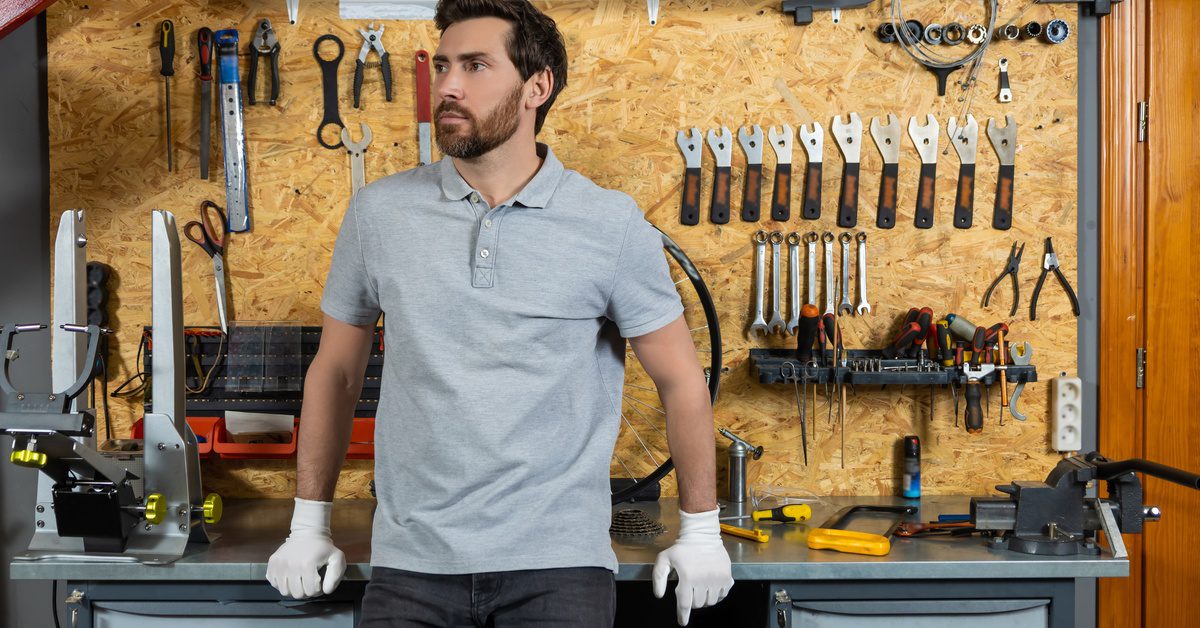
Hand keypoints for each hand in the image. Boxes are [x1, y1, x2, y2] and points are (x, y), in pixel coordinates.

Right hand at [266, 497, 346, 597]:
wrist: (307, 533)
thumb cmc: (323, 547)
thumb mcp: (337, 558)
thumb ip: (335, 576)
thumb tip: (326, 590)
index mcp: (307, 565)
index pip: (312, 592)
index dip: (318, 589)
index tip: (319, 581)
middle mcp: (291, 566)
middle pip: (297, 594)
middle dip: (306, 590)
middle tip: (309, 581)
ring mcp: (280, 565)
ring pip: (285, 592)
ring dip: (294, 589)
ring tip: (300, 580)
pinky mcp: (272, 563)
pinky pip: (274, 584)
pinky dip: (282, 583)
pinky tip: (290, 576)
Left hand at [652, 507, 733, 624]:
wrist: (702, 534)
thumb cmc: (682, 547)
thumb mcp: (664, 559)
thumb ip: (658, 577)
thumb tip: (659, 595)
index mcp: (687, 577)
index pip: (685, 604)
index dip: (683, 615)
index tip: (682, 622)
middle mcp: (703, 580)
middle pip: (698, 604)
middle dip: (692, 601)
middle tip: (690, 591)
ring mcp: (716, 579)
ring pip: (710, 602)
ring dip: (704, 599)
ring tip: (700, 589)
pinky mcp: (726, 577)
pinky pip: (722, 595)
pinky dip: (716, 596)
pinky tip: (710, 588)